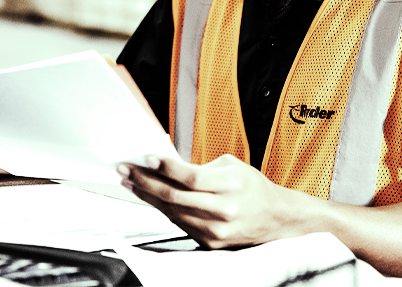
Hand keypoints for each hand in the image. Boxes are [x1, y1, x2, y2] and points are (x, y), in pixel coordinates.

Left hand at [118, 154, 314, 248]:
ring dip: (147, 196)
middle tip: (126, 170)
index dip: (165, 167)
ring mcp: (215, 230)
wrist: (276, 220)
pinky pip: (179, 223)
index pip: (190, 176)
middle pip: (175, 196)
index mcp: (230, 186)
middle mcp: (222, 211)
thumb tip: (167, 165)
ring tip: (131, 183)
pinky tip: (151, 198)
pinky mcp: (210, 243)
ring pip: (172, 211)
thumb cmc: (253, 188)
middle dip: (145, 181)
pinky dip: (162, 209)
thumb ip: (201, 167)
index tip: (146, 157)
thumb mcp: (232, 167)